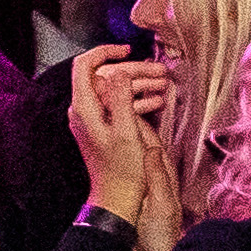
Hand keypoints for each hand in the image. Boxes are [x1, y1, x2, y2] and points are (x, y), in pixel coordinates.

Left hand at [68, 49, 182, 250]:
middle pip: (105, 77)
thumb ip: (120, 98)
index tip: (129, 50)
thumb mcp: (127, 132)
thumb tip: (118, 71)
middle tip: (161, 72)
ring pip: (115, 91)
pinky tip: (158, 102)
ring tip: (166, 86)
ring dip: (139, 86)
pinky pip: (118, 106)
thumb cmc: (122, 171)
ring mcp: (93, 120)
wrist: (117, 200)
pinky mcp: (104, 129)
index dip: (105, 52)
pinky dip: (136, 101)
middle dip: (134, 71)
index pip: (85, 66)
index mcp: (84, 108)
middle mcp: (84, 111)